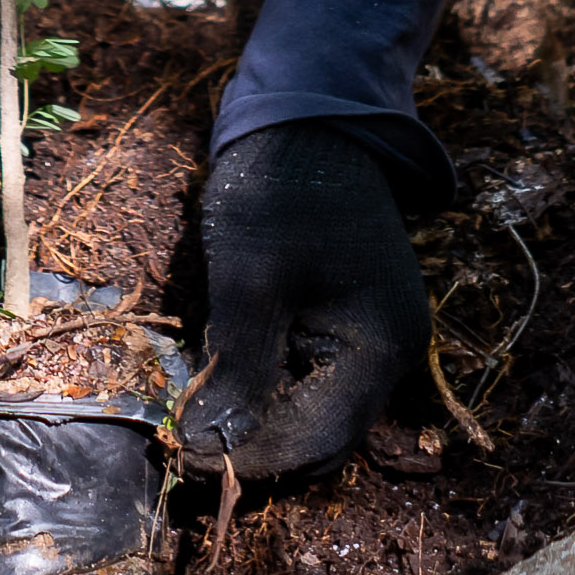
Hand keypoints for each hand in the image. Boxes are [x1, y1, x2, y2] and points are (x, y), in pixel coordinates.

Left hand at [179, 120, 428, 478]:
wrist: (306, 113)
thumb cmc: (280, 189)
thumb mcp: (252, 281)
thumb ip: (239, 370)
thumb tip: (210, 447)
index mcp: (382, 347)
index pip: (318, 440)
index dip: (253, 459)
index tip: (189, 461)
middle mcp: (388, 352)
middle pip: (320, 436)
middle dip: (256, 447)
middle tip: (186, 443)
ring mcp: (368, 335)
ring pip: (311, 409)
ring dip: (257, 419)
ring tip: (196, 411)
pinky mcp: (343, 316)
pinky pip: (307, 375)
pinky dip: (265, 385)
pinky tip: (219, 372)